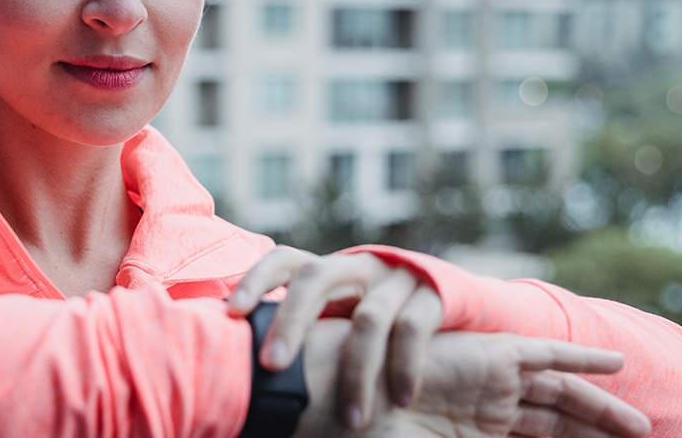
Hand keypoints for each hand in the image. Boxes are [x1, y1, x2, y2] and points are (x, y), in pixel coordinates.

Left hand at [229, 247, 441, 427]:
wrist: (451, 308)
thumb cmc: (379, 326)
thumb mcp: (340, 323)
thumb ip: (304, 338)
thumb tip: (244, 378)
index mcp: (329, 272)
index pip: (285, 261)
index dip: (256, 280)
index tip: (230, 311)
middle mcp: (358, 267)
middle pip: (316, 277)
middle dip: (289, 321)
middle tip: (272, 366)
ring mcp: (396, 278)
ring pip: (368, 317)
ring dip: (357, 371)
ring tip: (350, 420)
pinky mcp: (434, 294)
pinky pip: (414, 328)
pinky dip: (406, 367)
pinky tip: (401, 400)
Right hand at [296, 322, 650, 437]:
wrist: (337, 400)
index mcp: (470, 436)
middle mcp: (485, 408)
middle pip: (556, 421)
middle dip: (597, 432)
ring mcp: (488, 382)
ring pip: (561, 395)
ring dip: (604, 409)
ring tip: (642, 427)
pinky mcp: (489, 357)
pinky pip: (545, 356)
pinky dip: (581, 359)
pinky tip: (617, 366)